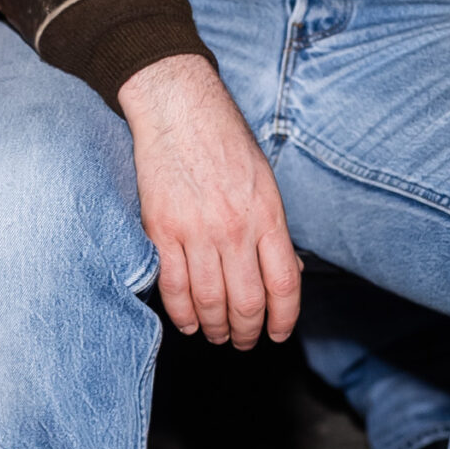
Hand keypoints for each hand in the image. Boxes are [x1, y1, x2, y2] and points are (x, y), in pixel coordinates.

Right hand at [119, 54, 301, 348]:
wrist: (179, 108)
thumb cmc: (224, 141)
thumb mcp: (265, 181)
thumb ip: (274, 229)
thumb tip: (287, 274)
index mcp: (268, 215)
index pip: (284, 285)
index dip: (283, 319)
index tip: (278, 334)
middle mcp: (235, 228)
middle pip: (247, 302)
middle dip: (247, 331)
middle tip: (243, 341)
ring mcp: (197, 231)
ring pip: (210, 300)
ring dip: (214, 327)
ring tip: (215, 335)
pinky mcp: (162, 229)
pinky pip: (172, 285)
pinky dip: (181, 313)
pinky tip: (187, 322)